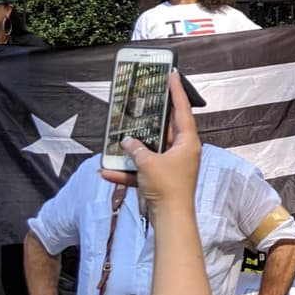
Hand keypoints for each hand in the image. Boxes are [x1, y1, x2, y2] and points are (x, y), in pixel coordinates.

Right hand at [100, 72, 201, 215]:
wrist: (170, 220)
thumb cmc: (167, 189)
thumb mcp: (148, 164)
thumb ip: (136, 149)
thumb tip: (127, 142)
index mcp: (188, 142)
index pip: (182, 110)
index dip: (176, 91)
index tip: (172, 74)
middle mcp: (182, 151)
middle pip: (165, 128)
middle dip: (151, 117)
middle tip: (142, 98)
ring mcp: (172, 165)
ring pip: (150, 150)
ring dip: (133, 147)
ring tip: (117, 134)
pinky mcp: (161, 178)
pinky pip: (142, 170)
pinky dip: (127, 171)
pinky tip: (106, 171)